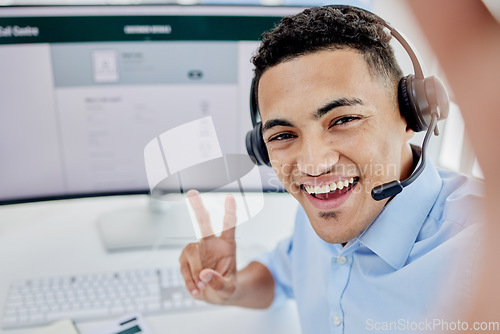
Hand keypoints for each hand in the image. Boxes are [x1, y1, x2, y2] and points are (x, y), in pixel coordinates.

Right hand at [179, 190, 237, 304]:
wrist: (216, 296)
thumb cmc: (227, 288)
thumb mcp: (229, 290)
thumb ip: (219, 283)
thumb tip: (204, 274)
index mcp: (227, 246)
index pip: (229, 226)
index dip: (230, 212)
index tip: (230, 197)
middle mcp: (211, 244)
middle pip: (203, 222)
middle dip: (198, 207)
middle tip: (192, 193)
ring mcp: (198, 251)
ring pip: (191, 251)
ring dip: (194, 270)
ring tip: (201, 287)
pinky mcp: (186, 260)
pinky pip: (183, 267)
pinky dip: (189, 281)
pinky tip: (196, 289)